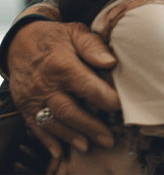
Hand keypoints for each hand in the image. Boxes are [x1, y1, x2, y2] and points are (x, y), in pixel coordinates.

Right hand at [7, 20, 119, 158]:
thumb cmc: (56, 38)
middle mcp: (45, 84)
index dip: (105, 98)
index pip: (86, 86)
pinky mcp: (26, 107)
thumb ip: (93, 46)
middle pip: (69, 110)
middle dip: (90, 126)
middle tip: (109, 138)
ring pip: (53, 121)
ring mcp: (33, 98)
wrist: (21, 41)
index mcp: (62, 65)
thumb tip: (111, 62)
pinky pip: (36, 126)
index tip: (121, 107)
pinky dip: (48, 140)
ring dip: (71, 136)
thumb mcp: (76, 33)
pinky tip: (60, 151)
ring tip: (88, 145)